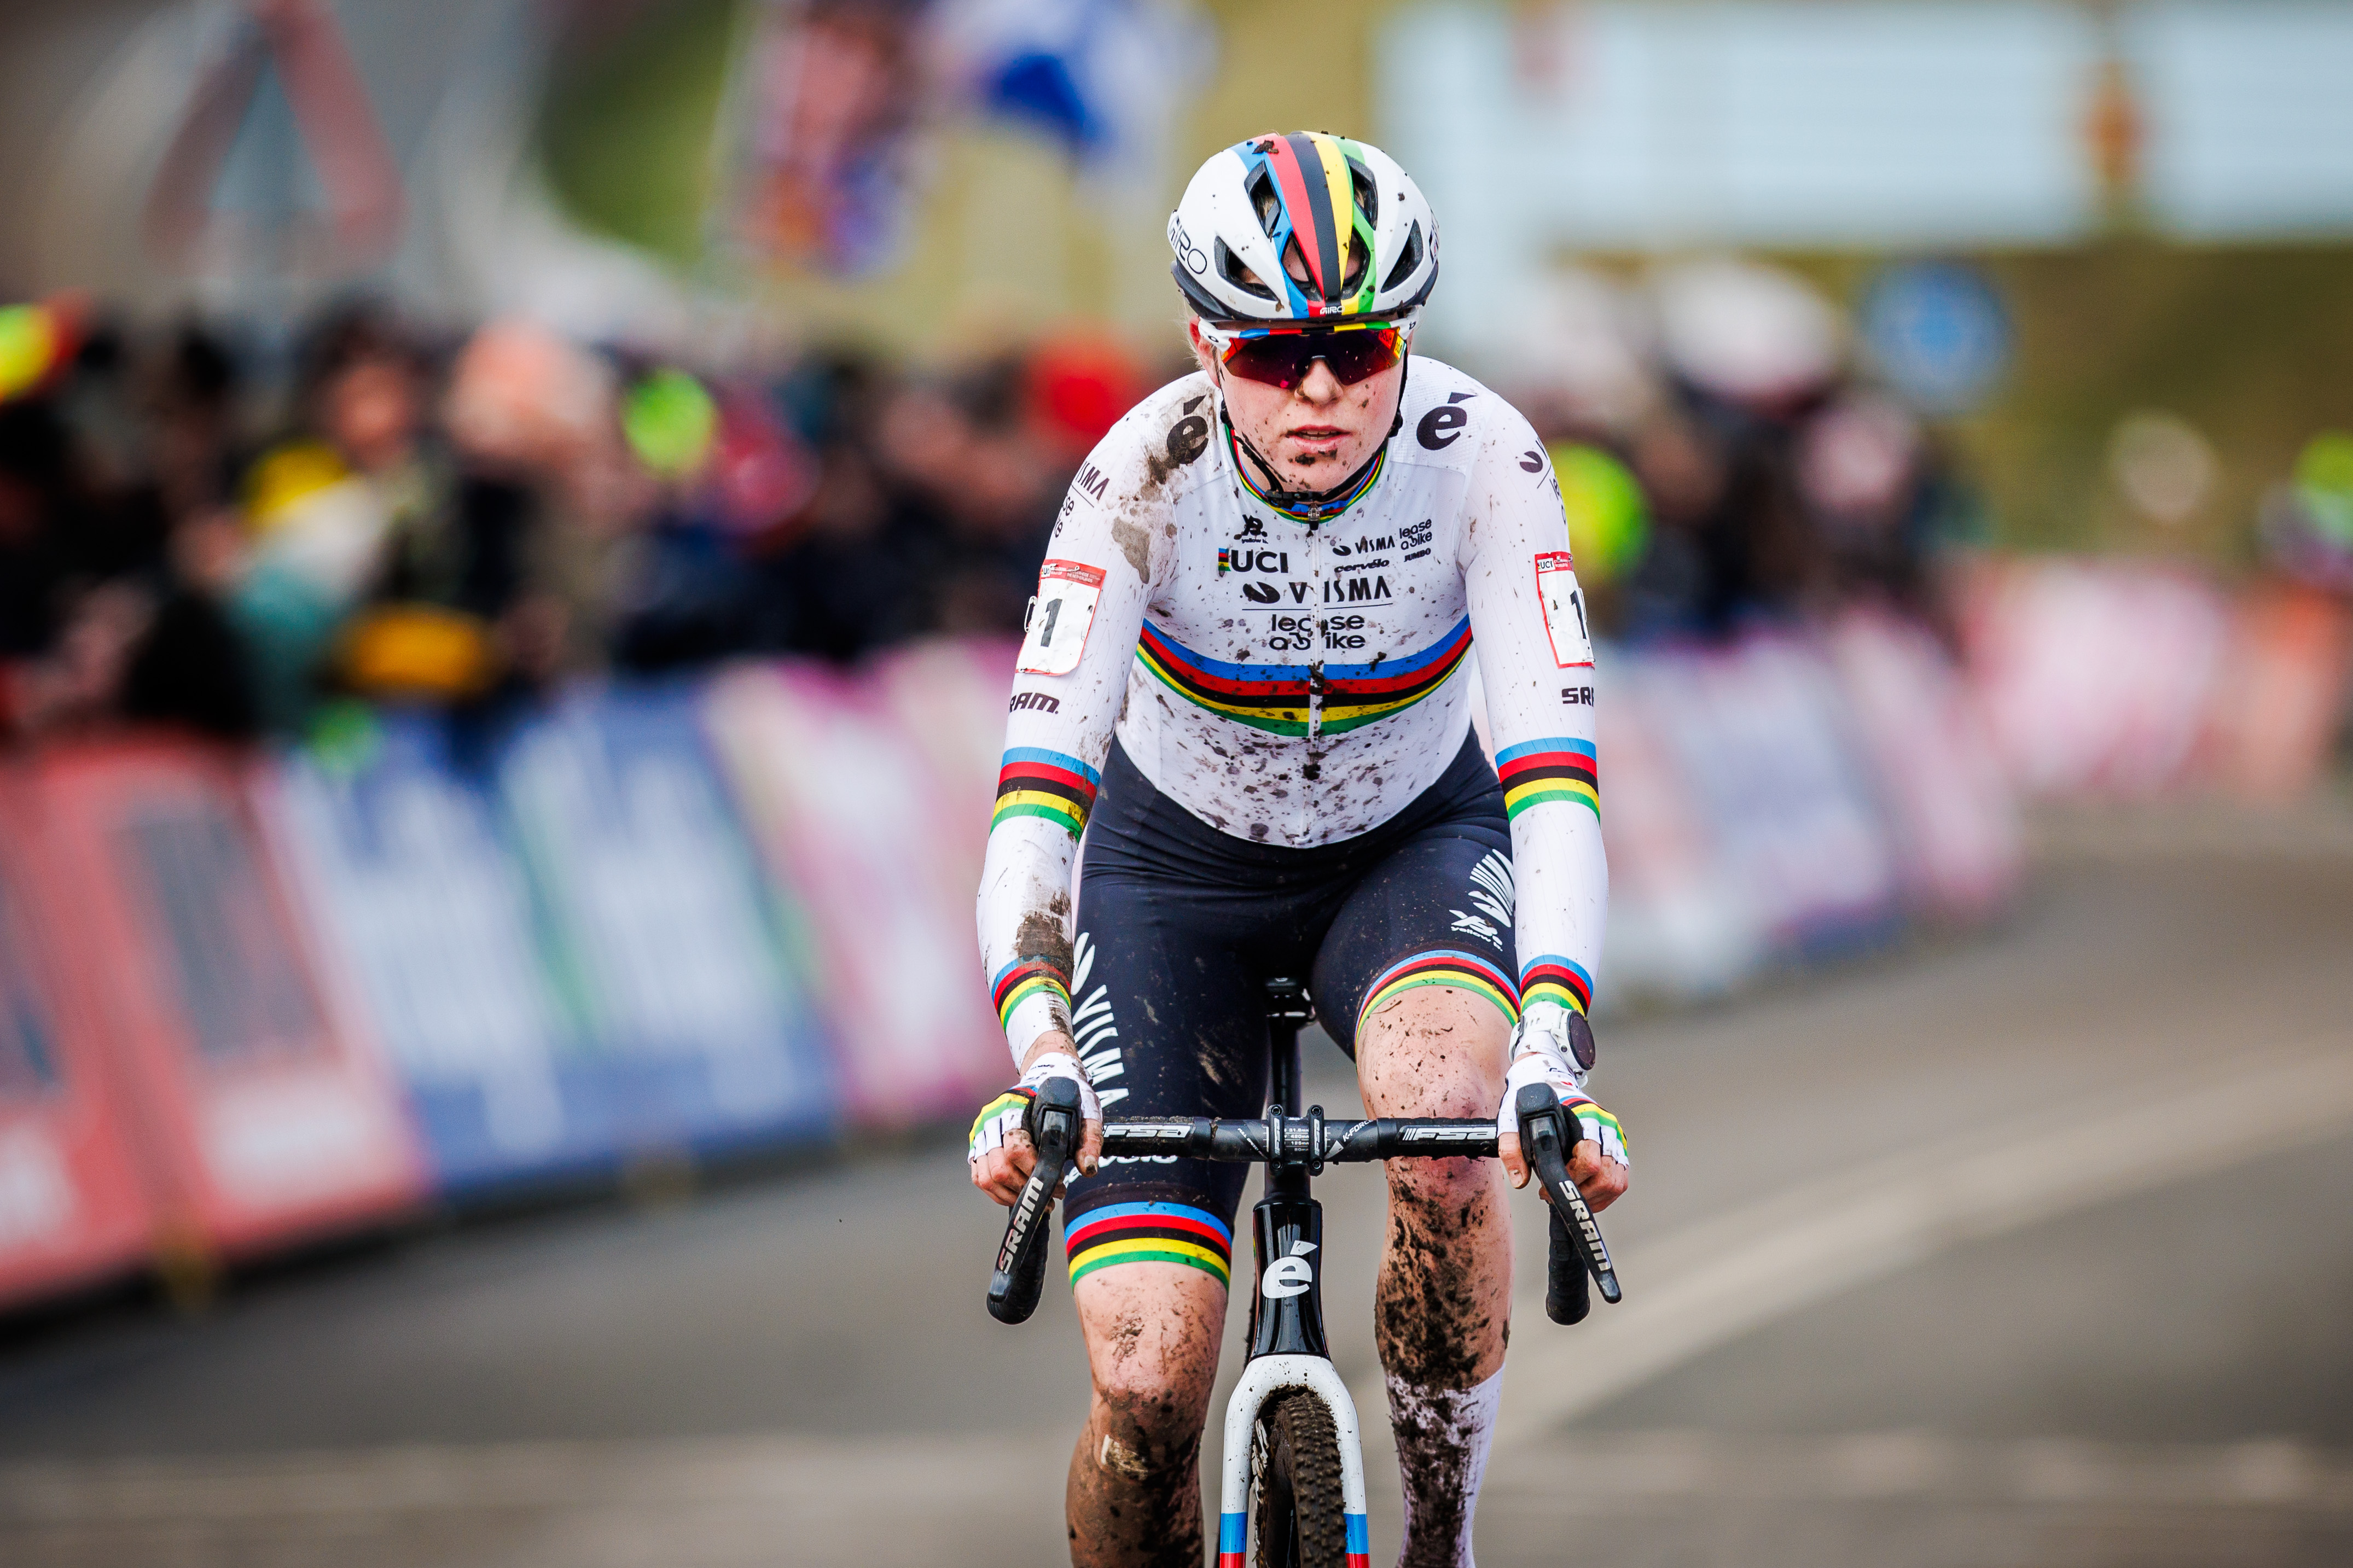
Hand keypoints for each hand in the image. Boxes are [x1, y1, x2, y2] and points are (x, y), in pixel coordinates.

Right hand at [967, 1034, 1103, 1205]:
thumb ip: (1090, 1138)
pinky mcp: (979, 1143)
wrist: (1048, 1076)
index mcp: (1015, 1107)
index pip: (1016, 1149)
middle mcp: (992, 1118)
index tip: (1057, 1183)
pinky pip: (980, 1177)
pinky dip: (998, 1192)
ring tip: (1036, 1197)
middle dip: (1027, 1189)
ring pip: (986, 1178)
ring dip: (1012, 1196)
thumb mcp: (1086, 1110)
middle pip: (999, 1168)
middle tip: (1051, 1194)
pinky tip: (1019, 1193)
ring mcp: (982, 1132)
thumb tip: (1089, 1168)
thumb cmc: (1066, 1096)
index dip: (1035, 1172)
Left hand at [1495, 1013, 1627, 1213]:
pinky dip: (1604, 1194)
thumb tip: (1519, 1180)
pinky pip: (1620, 1179)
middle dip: (1581, 1193)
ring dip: (1594, 1198)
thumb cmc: (1533, 1099)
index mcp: (1585, 1118)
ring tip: (1569, 1194)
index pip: (1589, 1162)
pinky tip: (1585, 1194)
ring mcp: (1614, 1137)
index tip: (1549, 1187)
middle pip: (1606, 1177)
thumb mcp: (1513, 1118)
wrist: (1546, 1078)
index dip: (1570, 1181)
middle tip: (1556, 1194)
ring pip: (1617, 1182)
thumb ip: (1511, 1148)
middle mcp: (1606, 1127)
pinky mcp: (1617, 1146)